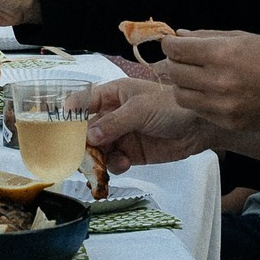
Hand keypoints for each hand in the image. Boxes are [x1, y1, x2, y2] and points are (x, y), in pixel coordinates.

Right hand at [83, 78, 215, 170]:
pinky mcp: (131, 153)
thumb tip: (90, 137)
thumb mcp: (140, 109)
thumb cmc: (171, 106)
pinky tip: (124, 164)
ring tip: (105, 163)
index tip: (60, 128)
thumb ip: (114, 123)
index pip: (83, 101)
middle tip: (82, 155)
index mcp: (112, 94)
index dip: (70, 113)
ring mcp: (121, 135)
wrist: (199, 126)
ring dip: (98, 157)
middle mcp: (113, 114)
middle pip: (86, 130)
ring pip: (98, 149)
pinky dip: (114, 165)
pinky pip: (114, 161)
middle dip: (82, 143)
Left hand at [158, 30, 259, 131]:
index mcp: (221, 55)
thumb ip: (207, 37)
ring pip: (181, 96)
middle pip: (175, 73)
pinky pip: (199, 111)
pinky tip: (211, 93)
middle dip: (175, 63)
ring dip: (183, 85)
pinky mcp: (228, 122)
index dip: (169, 45)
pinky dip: (199, 101)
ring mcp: (223, 106)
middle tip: (183, 60)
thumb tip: (180, 36)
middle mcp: (219, 82)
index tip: (171, 44)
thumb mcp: (242, 37)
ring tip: (195, 78)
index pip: (177, 50)